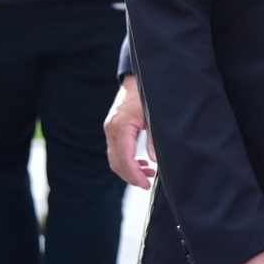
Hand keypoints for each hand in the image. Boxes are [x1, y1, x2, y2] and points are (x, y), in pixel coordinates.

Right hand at [104, 75, 155, 189]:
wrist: (135, 79)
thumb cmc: (146, 95)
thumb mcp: (153, 117)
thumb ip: (153, 139)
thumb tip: (154, 161)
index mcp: (121, 127)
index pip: (125, 159)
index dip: (135, 175)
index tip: (146, 184)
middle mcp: (111, 130)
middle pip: (117, 163)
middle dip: (131, 176)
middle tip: (148, 183)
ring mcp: (109, 130)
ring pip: (114, 159)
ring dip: (128, 170)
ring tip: (147, 173)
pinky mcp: (111, 129)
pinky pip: (115, 151)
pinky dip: (125, 161)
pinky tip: (140, 163)